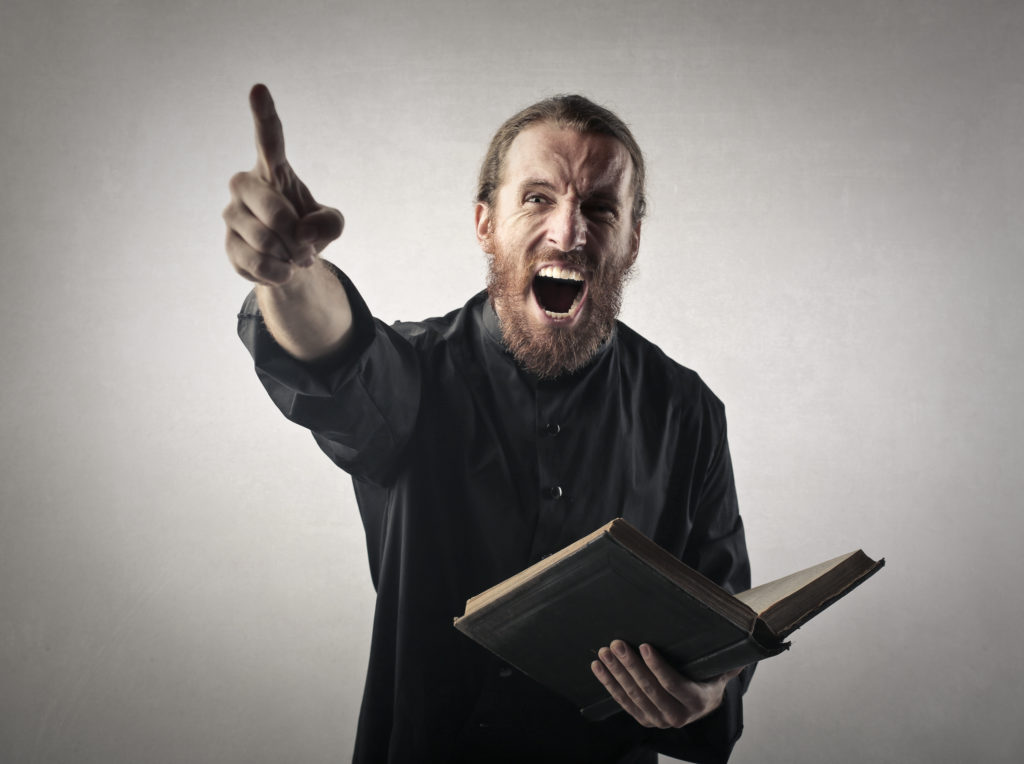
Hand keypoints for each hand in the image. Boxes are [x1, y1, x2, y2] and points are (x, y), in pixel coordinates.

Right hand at [222, 84, 343, 284]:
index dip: (264, 114)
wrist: (290, 262)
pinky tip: (281, 269)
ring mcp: (232, 214)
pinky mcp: (228, 245)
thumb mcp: (332, 224)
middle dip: (296, 235)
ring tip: (294, 256)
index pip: (269, 137)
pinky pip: (257, 262)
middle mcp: (245, 185)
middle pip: (273, 210)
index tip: (259, 89)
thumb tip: (301, 232)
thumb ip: (330, 223)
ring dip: (290, 255)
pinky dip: (279, 272)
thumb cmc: (309, 229)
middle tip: (305, 246)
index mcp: (273, 168)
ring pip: (265, 239)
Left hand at [591, 640, 743, 728]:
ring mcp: (659, 720)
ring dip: (616, 673)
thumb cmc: (708, 677)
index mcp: (697, 701)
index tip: (644, 646)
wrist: (701, 702)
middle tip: (617, 644)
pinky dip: (609, 684)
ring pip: (634, 696)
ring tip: (604, 652)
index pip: (673, 684)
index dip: (657, 667)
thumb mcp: (719, 669)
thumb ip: (729, 657)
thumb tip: (749, 638)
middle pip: (649, 690)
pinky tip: (598, 667)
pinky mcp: (644, 720)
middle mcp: (678, 716)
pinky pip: (624, 702)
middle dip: (631, 666)